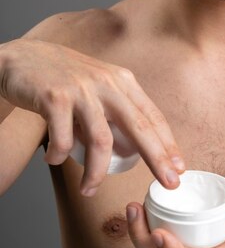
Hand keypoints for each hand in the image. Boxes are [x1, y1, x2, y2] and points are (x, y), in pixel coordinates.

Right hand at [0, 38, 184, 194]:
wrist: (22, 58)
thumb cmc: (62, 77)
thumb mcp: (97, 85)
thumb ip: (115, 109)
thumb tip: (132, 147)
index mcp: (120, 80)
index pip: (151, 115)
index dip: (168, 142)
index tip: (178, 167)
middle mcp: (106, 82)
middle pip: (138, 127)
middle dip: (157, 158)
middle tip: (167, 183)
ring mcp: (81, 89)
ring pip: (100, 141)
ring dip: (96, 172)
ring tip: (88, 189)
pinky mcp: (55, 97)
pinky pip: (64, 139)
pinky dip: (59, 156)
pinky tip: (53, 160)